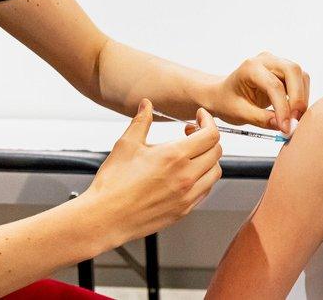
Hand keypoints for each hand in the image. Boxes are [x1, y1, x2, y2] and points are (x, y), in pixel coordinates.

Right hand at [85, 99, 222, 245]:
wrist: (106, 217)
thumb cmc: (114, 184)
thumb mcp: (126, 145)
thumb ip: (141, 121)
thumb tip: (146, 106)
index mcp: (174, 156)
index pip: (211, 135)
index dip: (209, 121)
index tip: (200, 117)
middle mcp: (186, 176)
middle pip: (216, 152)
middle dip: (208, 137)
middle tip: (191, 132)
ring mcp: (187, 196)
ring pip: (215, 172)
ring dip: (208, 158)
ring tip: (191, 153)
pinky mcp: (184, 210)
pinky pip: (206, 190)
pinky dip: (203, 178)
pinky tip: (187, 173)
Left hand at [203, 52, 309, 134]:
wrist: (222, 94)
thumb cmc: (227, 101)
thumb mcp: (239, 113)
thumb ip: (260, 119)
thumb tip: (282, 126)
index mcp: (250, 68)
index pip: (274, 85)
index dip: (283, 108)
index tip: (285, 127)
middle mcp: (265, 60)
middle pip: (292, 71)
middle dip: (298, 98)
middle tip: (295, 120)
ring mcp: (276, 63)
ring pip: (300, 75)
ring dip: (302, 98)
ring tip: (294, 118)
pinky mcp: (283, 71)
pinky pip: (300, 81)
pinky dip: (301, 96)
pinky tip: (293, 112)